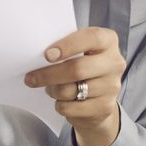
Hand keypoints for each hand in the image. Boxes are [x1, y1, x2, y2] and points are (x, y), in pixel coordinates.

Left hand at [24, 27, 125, 145]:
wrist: (101, 96)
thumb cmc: (84, 66)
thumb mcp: (79, 51)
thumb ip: (66, 49)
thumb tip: (36, 58)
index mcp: (108, 41)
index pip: (92, 38)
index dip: (69, 45)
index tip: (47, 55)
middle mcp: (115, 62)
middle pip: (78, 69)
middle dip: (49, 74)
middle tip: (31, 78)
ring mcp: (112, 86)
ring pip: (70, 90)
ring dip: (53, 91)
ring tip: (51, 89)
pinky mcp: (105, 106)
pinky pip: (71, 108)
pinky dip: (60, 105)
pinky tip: (62, 101)